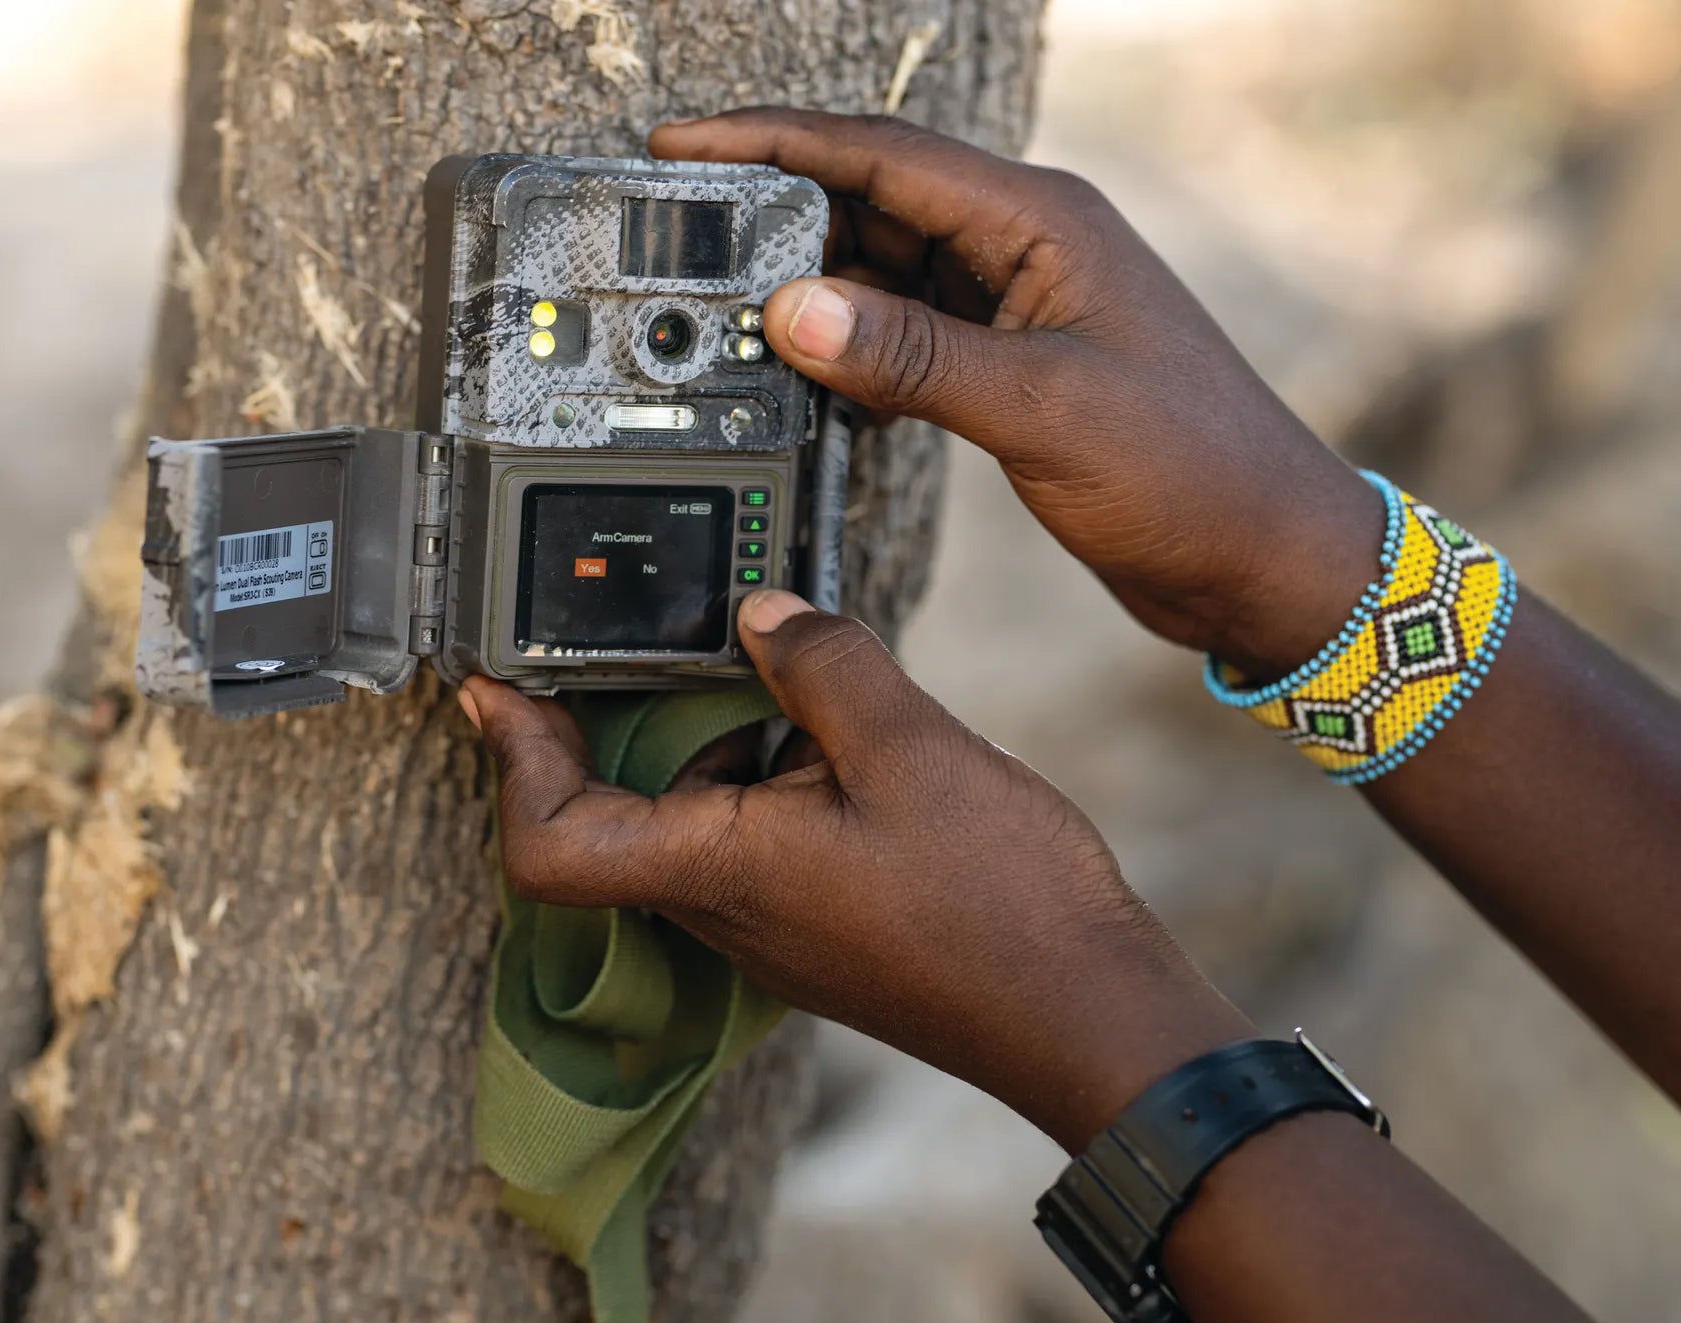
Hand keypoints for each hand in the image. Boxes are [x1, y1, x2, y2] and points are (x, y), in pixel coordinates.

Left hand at [461, 591, 1252, 1152]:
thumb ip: (822, 668)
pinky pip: (746, 832)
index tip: (492, 685)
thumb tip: (759, 615)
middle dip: (611, 714)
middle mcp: (725, 906)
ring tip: (746, 650)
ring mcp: (769, 919)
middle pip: (610, 813)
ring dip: (698, 732)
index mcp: (718, 870)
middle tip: (632, 626)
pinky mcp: (815, 916)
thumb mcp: (910, 752)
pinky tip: (818, 712)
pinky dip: (756, 765)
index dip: (511, 760)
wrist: (1087, 1018)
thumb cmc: (1002, 910)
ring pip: (685, 817)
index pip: (552, 841)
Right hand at [650, 109, 1385, 678]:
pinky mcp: (1016, 366)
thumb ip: (914, 357)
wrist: (1264, 555)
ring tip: (732, 321)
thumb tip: (793, 310)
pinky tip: (819, 386)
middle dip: (777, 217)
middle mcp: (1027, 248)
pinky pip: (910, 335)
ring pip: (886, 273)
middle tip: (685, 242)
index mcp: (1042, 223)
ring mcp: (1021, 306)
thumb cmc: (1190, 471)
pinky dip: (857, 353)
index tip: (681, 147)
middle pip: (873, 203)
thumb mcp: (1041, 410)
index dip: (772, 143)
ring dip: (815, 294)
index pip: (881, 158)